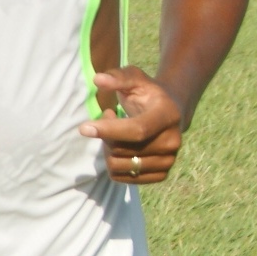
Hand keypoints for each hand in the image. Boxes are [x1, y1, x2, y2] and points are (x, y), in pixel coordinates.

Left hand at [78, 67, 182, 184]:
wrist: (170, 113)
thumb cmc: (147, 94)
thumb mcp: (135, 79)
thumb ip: (118, 78)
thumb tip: (98, 80)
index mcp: (168, 115)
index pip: (137, 130)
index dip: (109, 130)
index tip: (83, 128)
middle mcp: (172, 141)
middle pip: (122, 149)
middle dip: (106, 135)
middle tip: (108, 118)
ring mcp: (168, 160)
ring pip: (119, 165)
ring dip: (108, 150)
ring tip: (115, 133)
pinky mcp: (161, 175)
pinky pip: (121, 177)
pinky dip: (113, 164)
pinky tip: (121, 148)